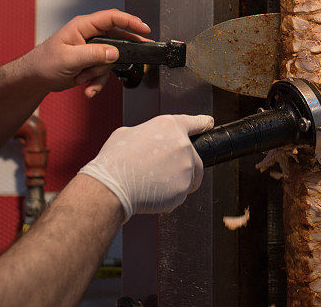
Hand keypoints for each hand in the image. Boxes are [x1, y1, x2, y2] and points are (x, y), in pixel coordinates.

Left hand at [16, 9, 150, 96]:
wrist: (35, 79)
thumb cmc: (44, 63)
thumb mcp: (69, 58)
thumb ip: (93, 54)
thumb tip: (115, 53)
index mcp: (84, 26)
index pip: (112, 18)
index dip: (130, 21)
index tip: (144, 29)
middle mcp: (90, 35)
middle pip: (117, 40)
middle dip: (119, 54)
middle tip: (137, 56)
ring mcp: (92, 49)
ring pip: (111, 59)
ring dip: (99, 73)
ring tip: (83, 78)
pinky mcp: (92, 62)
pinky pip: (104, 72)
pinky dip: (97, 82)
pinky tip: (88, 89)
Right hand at [78, 114, 213, 220]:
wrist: (111, 187)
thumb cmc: (115, 160)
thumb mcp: (128, 134)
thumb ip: (147, 134)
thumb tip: (148, 141)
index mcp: (169, 126)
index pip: (194, 122)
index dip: (202, 123)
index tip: (209, 123)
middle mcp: (182, 144)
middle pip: (195, 157)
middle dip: (185, 165)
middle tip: (165, 173)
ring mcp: (186, 167)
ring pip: (189, 177)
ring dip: (176, 181)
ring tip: (153, 184)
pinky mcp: (183, 189)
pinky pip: (180, 194)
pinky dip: (169, 197)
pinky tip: (151, 194)